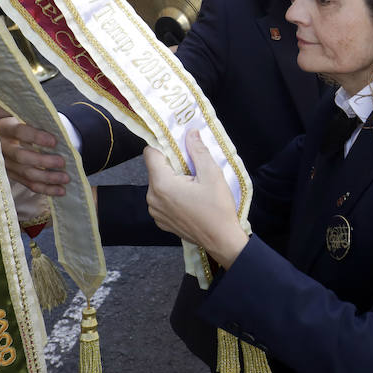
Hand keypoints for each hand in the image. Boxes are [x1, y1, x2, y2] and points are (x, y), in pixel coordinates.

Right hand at [0, 102, 69, 195]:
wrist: (1, 131)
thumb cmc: (17, 120)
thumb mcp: (19, 115)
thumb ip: (32, 117)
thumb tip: (54, 124)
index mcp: (4, 127)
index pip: (20, 132)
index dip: (36, 137)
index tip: (54, 141)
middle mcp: (0, 147)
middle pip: (21, 157)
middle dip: (43, 161)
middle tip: (62, 162)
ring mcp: (4, 164)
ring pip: (25, 173)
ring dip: (47, 178)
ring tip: (65, 178)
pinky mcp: (10, 175)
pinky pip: (28, 184)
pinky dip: (45, 189)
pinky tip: (60, 190)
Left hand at [144, 133, 247, 266]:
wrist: (221, 240)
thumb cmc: (218, 208)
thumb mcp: (212, 175)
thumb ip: (198, 151)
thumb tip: (190, 132)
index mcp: (162, 184)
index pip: (151, 153)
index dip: (164, 145)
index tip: (179, 145)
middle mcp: (152, 198)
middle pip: (156, 169)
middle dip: (172, 164)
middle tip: (194, 167)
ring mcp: (155, 211)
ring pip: (159, 184)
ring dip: (173, 180)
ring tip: (194, 185)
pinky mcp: (161, 221)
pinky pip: (162, 199)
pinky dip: (172, 195)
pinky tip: (190, 199)